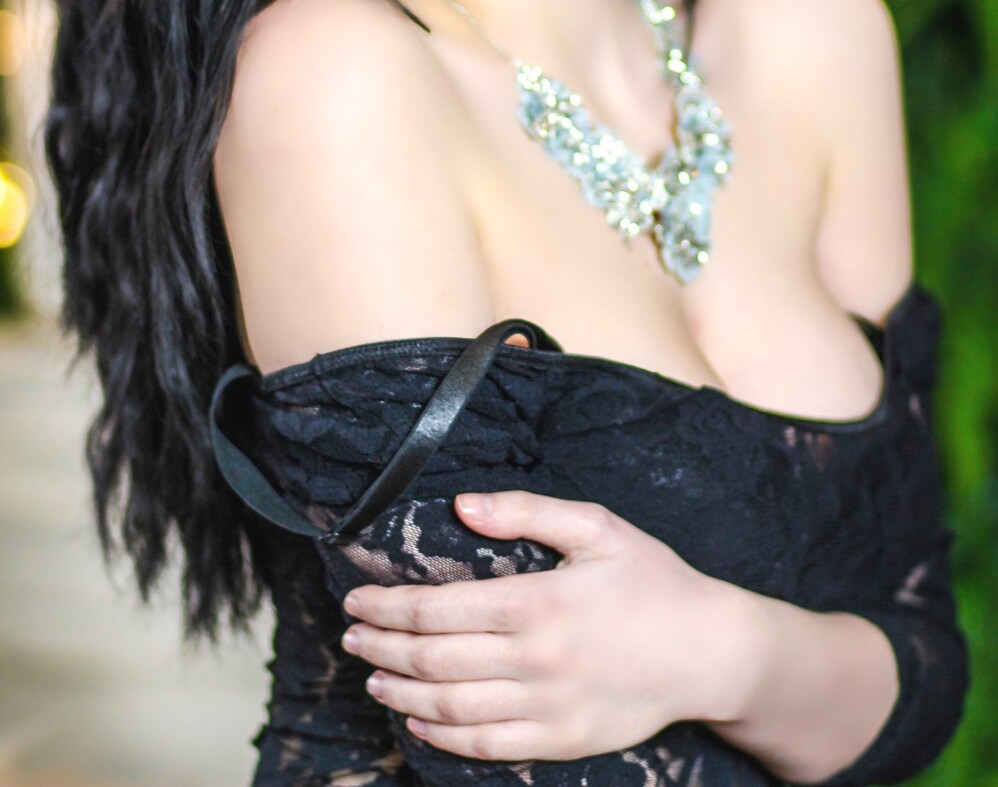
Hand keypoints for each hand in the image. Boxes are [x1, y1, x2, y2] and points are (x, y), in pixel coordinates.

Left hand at [339, 489, 756, 761]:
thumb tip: (461, 504)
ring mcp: (547, 707)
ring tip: (371, 674)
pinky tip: (418, 718)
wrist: (709, 651)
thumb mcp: (595, 526)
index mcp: (537, 602)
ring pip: (451, 706)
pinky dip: (442, 735)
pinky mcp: (562, 740)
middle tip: (350, 633)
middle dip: (382, 645)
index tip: (358, 598)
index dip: (388, 605)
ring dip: (401, 690)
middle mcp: (535, 660)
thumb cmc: (651, 579)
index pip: (438, 608)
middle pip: (434, 658)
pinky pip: (487, 746)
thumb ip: (525, 511)